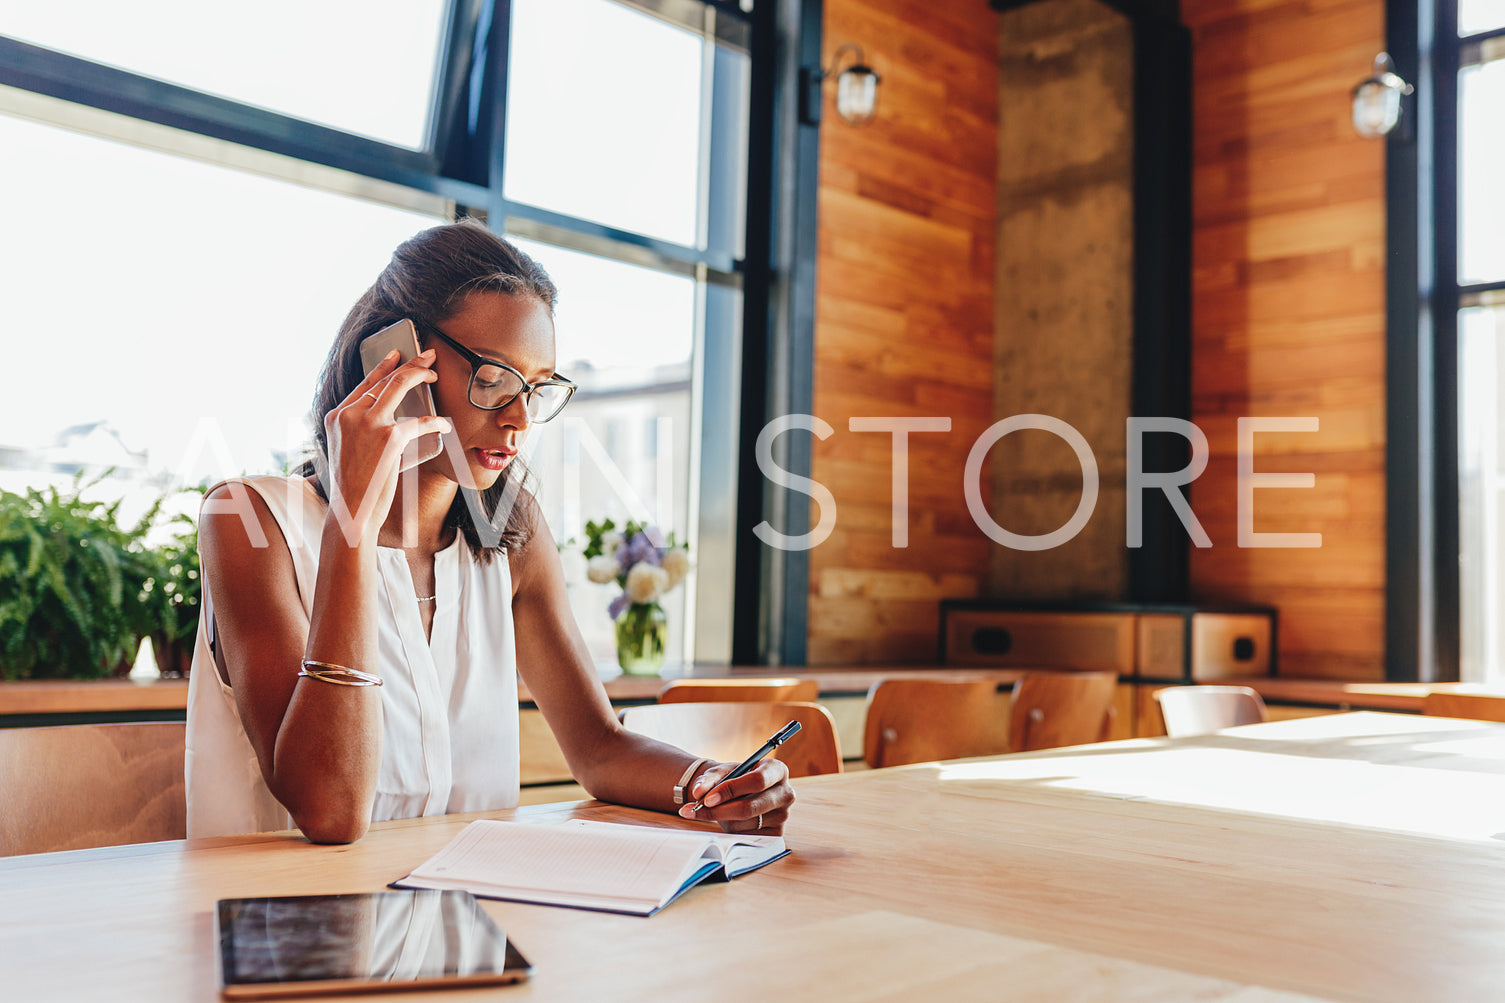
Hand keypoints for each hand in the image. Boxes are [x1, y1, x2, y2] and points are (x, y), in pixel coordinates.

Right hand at [323, 349, 451, 544]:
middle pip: (384, 379)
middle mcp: (348, 414)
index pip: (364, 384)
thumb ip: (360, 429)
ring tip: (435, 375)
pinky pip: (418, 421)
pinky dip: (435, 421)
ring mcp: (367, 423)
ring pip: (398, 386)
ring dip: (420, 376)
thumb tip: (389, 416)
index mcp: (336, 416)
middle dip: (409, 364)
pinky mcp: (388, 437)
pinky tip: (443, 424)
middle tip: (428, 357)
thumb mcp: (348, 449)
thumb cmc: (355, 487)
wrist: (352, 512)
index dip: (384, 366)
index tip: (398, 354)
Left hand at [677, 758, 793, 834]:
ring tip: (716, 811)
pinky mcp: (777, 833)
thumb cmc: (735, 779)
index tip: (707, 798)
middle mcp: (786, 793)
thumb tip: (698, 792)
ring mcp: (783, 815)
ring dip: (723, 820)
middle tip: (697, 810)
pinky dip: (731, 831)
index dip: (731, 790)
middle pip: (750, 807)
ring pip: (745, 824)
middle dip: (719, 811)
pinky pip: (748, 836)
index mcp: (777, 770)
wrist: (743, 793)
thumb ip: (708, 779)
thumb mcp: (723, 772)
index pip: (757, 781)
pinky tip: (728, 821)